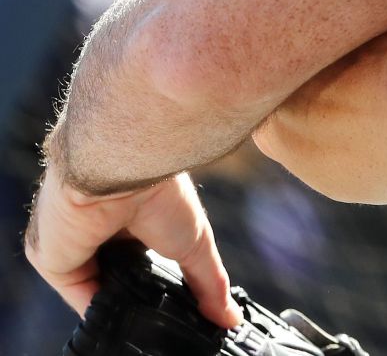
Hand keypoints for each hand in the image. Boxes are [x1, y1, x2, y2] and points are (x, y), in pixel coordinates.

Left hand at [25, 158, 239, 326]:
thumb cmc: (163, 188)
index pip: (140, 263)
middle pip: (117, 279)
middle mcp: (99, 232)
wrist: (126, 168)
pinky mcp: (53, 259)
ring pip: (94, 289)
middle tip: (162, 320)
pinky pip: (75, 294)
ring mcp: (75, 246)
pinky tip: (119, 317)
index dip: (156, 286)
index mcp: (132, 220)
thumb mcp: (195, 242)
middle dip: (137, 298)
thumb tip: (231, 318)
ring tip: (144, 318)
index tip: (176, 310)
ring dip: (117, 305)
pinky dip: (97, 310)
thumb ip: (208, 282)